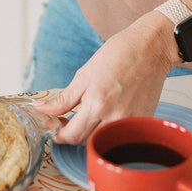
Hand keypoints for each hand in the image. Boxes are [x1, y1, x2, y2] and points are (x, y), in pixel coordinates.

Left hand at [34, 11, 176, 144]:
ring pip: (102, 140)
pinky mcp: (141, 121)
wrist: (151, 48)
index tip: (55, 126)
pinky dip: (109, 129)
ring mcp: (130, 122)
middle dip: (73, 133)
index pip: (71, 135)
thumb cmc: (119, 55)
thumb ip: (63, 99)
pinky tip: (107, 114)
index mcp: (96, 105)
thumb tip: (40, 110)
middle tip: (68, 119)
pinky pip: (119, 134)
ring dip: (91, 133)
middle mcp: (114, 118)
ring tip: (88, 115)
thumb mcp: (84, 75)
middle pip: (85, 142)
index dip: (58, 134)